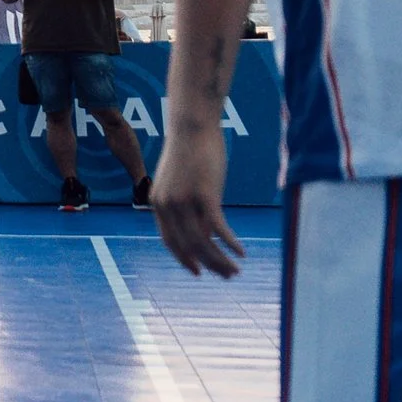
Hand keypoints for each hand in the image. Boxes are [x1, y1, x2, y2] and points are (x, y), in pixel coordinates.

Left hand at [152, 127, 245, 277]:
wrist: (191, 125)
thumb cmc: (191, 151)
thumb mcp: (184, 182)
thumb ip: (190, 208)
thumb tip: (207, 235)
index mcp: (159, 203)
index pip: (170, 241)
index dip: (184, 259)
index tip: (198, 272)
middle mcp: (168, 205)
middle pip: (188, 246)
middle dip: (209, 265)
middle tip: (227, 276)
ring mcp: (184, 200)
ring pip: (203, 242)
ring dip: (220, 260)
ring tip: (236, 271)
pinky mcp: (205, 194)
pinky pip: (218, 228)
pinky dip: (230, 244)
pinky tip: (242, 253)